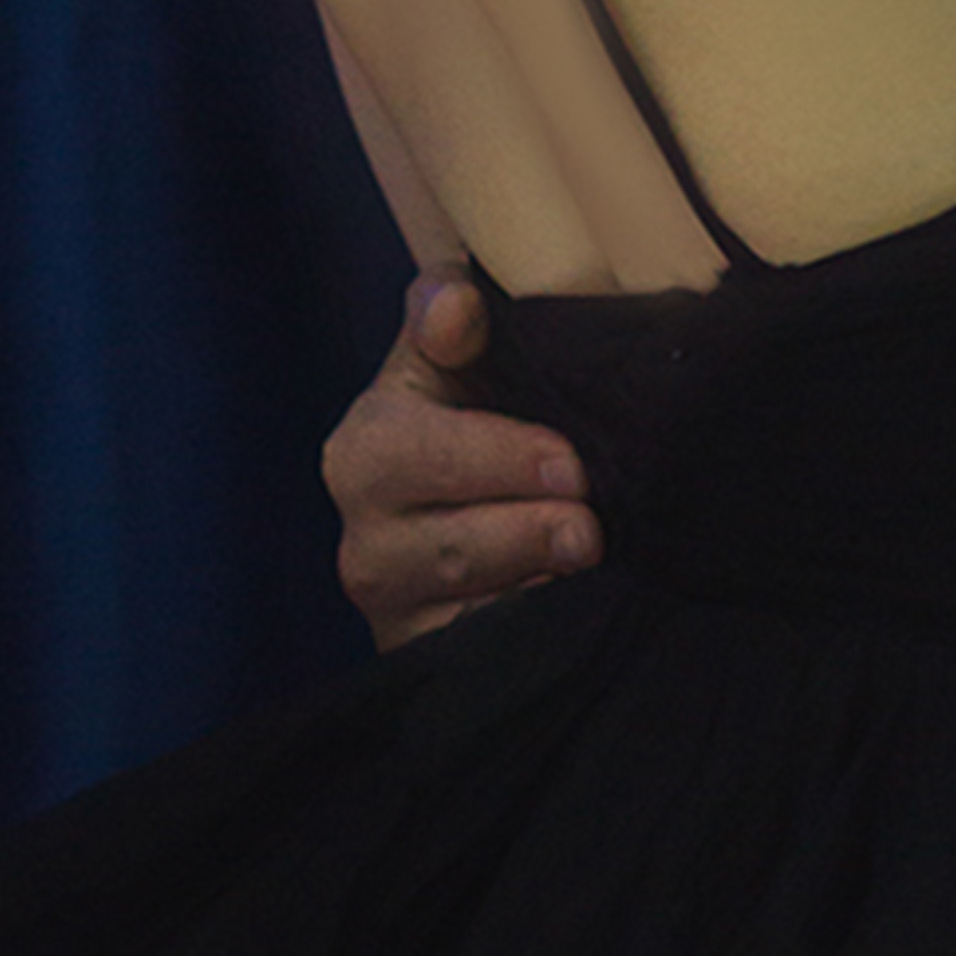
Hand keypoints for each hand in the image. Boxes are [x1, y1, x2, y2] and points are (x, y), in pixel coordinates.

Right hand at [323, 272, 603, 650]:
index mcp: (366, 448)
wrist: (467, 504)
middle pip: (450, 545)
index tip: (567, 463)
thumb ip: (449, 313)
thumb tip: (454, 302)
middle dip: (528, 532)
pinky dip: (527, 628)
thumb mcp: (454, 358)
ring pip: (467, 607)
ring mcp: (391, 604)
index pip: (424, 457)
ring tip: (587, 555)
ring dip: (536, 583)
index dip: (501, 460)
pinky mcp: (421, 653)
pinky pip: (478, 650)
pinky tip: (564, 602)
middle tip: (591, 525)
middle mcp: (364, 533)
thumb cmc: (470, 416)